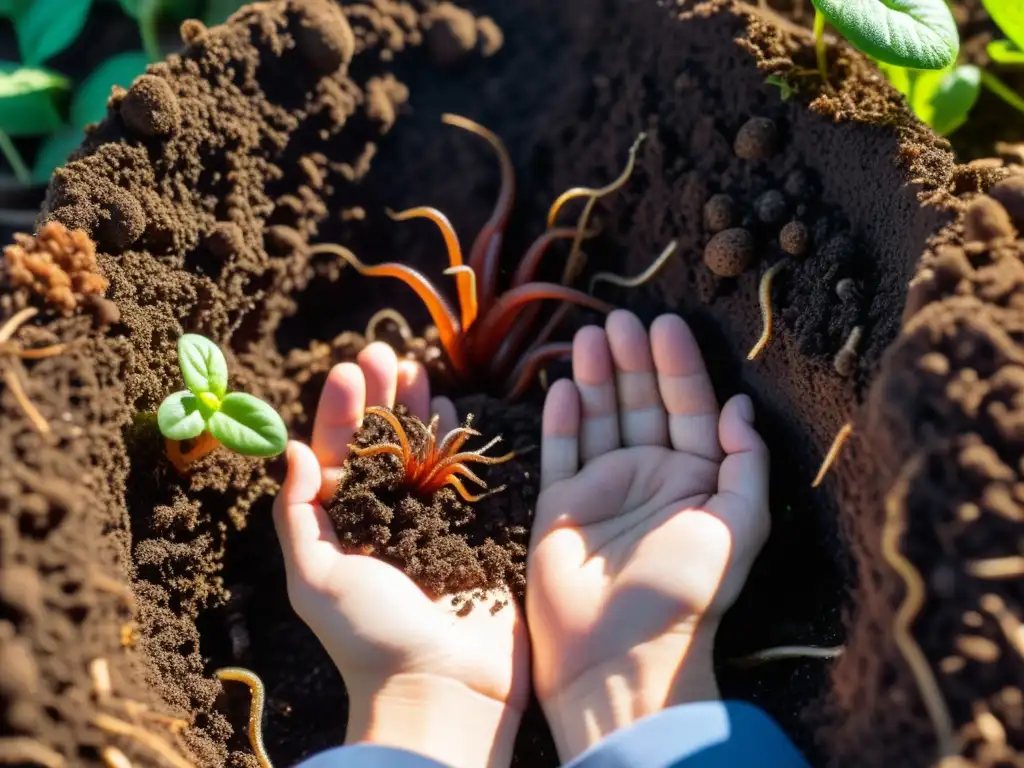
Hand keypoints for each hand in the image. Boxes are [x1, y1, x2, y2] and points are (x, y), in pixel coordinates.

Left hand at [273, 343, 529, 767]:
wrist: (445, 687)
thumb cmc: (372, 638)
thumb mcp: (316, 579)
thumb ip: (299, 515)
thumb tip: (293, 449)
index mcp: (346, 526)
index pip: (340, 455)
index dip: (342, 410)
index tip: (349, 369)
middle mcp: (387, 517)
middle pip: (382, 443)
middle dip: (382, 397)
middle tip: (385, 351)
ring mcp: (434, 522)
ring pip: (425, 450)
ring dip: (420, 408)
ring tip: (419, 367)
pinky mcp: (475, 530)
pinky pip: (467, 476)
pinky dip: (461, 441)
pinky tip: (457, 408)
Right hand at [527, 310, 769, 760]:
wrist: (618, 655)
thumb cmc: (684, 594)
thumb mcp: (739, 527)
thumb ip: (745, 463)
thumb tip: (742, 405)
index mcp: (696, 479)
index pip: (689, 409)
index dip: (679, 366)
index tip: (665, 325)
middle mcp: (650, 477)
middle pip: (641, 404)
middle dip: (633, 361)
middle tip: (620, 319)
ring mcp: (603, 489)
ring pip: (600, 418)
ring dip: (597, 377)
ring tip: (590, 336)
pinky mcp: (561, 504)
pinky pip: (562, 450)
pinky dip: (563, 418)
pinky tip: (565, 384)